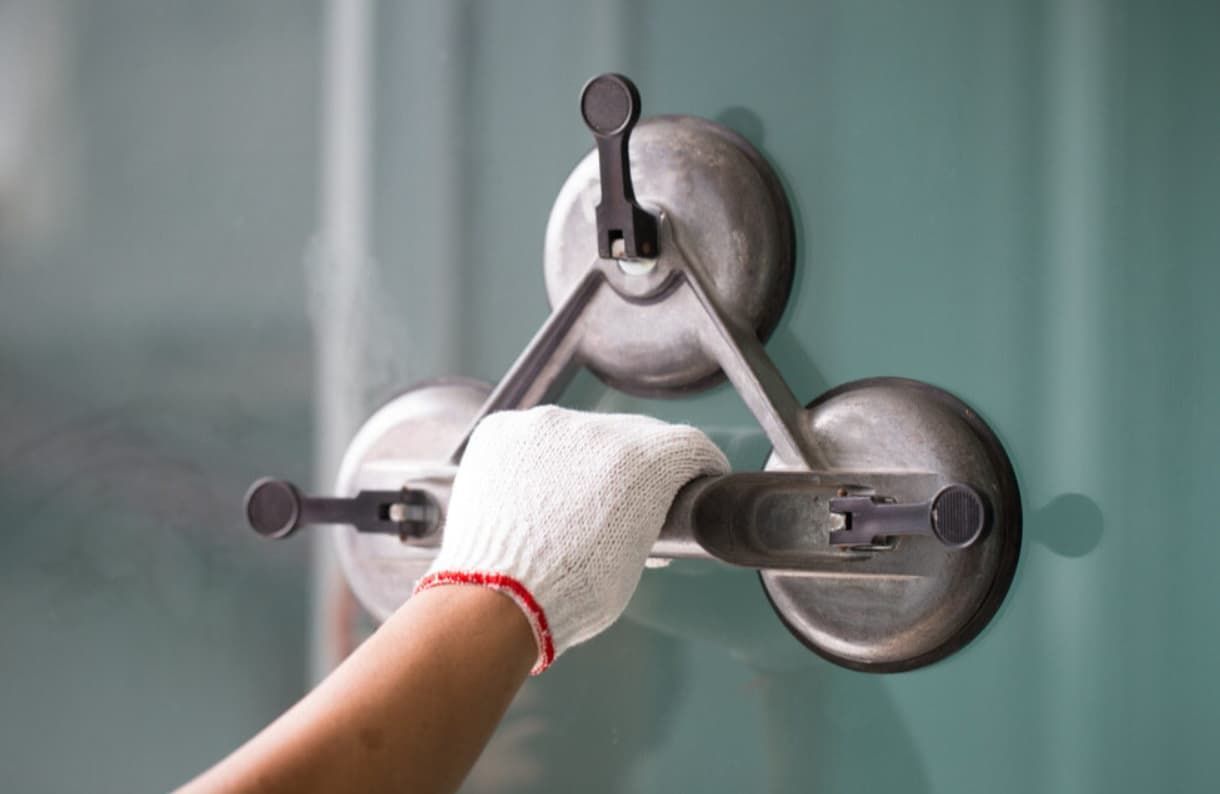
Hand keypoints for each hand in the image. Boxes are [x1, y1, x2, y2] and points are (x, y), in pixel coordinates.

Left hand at [415, 406, 728, 672]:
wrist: (495, 600)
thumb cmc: (569, 594)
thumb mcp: (636, 558)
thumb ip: (647, 516)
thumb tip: (642, 510)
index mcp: (642, 461)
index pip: (688, 444)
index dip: (699, 464)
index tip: (697, 475)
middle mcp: (594, 430)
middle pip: (634, 433)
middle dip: (639, 463)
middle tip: (625, 500)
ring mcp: (542, 425)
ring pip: (579, 433)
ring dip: (583, 459)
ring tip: (566, 504)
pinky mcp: (500, 431)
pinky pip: (531, 436)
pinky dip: (535, 459)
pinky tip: (530, 495)